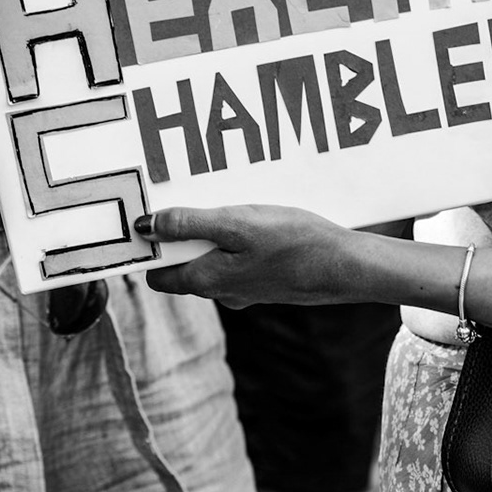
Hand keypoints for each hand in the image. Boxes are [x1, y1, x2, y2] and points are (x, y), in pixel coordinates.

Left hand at [141, 204, 355, 307]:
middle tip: (191, 200)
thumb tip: (147, 226)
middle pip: (183, 264)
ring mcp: (245, 288)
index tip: (149, 219)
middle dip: (181, 235)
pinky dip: (235, 239)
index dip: (150, 249)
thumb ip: (190, 225)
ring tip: (224, 203)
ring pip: (212, 259)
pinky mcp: (265, 280)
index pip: (158, 275)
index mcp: (207, 281)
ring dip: (210, 233)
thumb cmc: (293, 244)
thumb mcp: (237, 224)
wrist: (344, 266)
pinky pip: (237, 258)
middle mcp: (222, 291)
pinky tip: (253, 217)